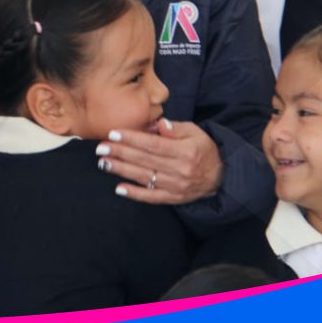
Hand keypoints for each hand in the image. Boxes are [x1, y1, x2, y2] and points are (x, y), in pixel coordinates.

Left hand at [96, 119, 222, 204]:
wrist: (221, 176)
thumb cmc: (203, 148)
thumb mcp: (195, 132)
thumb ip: (175, 128)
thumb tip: (159, 124)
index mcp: (185, 151)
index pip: (153, 144)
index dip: (132, 139)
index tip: (113, 134)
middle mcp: (180, 170)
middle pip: (145, 160)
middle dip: (120, 152)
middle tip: (101, 147)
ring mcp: (176, 186)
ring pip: (144, 178)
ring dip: (122, 170)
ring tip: (104, 163)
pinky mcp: (174, 198)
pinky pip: (152, 197)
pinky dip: (135, 194)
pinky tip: (119, 188)